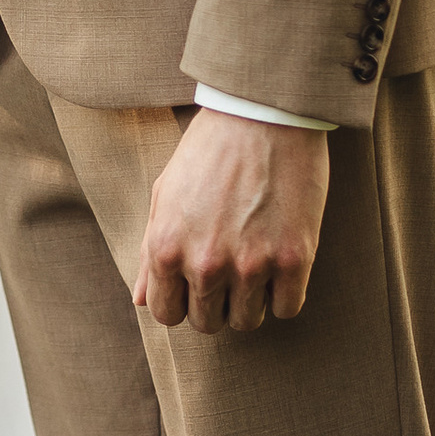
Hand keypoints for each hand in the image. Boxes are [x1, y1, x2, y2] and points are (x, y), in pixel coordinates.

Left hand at [136, 111, 330, 335]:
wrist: (263, 113)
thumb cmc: (210, 148)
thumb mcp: (165, 194)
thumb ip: (150, 251)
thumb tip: (141, 301)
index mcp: (166, 248)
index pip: (167, 314)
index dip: (182, 302)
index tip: (196, 286)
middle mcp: (205, 264)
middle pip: (208, 323)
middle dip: (216, 303)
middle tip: (230, 271)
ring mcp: (251, 265)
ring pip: (248, 321)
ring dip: (251, 302)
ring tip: (256, 266)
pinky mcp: (293, 259)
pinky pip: (287, 308)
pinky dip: (284, 294)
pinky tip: (281, 264)